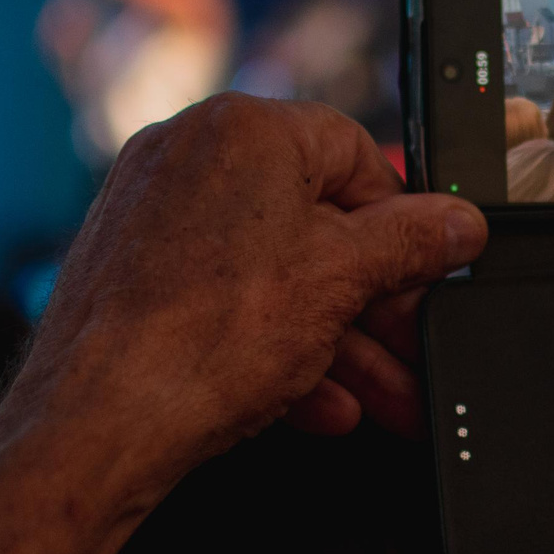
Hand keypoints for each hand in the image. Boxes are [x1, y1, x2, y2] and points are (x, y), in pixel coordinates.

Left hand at [8, 95, 484, 499]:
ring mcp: (153, 214)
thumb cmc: (201, 341)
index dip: (404, 221)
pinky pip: (225, 299)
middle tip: (411, 348)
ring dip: (336, 341)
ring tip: (383, 399)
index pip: (355, 153)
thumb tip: (459, 223)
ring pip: (273, 272)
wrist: (94, 423)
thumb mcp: (343, 282)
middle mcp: (191, 156)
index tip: (429, 270)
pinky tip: (316, 404)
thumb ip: (413, 243)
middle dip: (375, 304)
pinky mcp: (130, 272)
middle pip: (316, 224)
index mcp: (245, 130)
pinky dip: (274, 346)